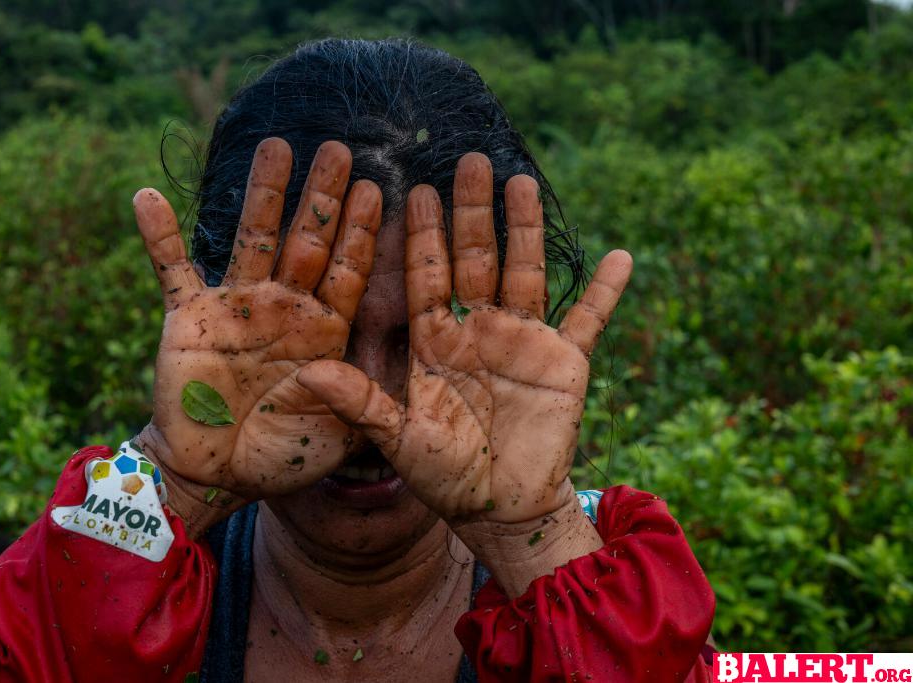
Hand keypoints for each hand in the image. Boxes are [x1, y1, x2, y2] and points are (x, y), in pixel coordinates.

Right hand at [133, 139, 381, 533]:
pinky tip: (145, 196)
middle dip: (323, 197)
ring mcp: (237, 307)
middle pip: (307, 240)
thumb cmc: (281, 455)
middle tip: (338, 148)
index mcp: (323, 330)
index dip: (361, 233)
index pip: (348, 271)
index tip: (377, 189)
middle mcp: (284, 308)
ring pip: (252, 238)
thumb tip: (380, 370)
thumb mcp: (335, 435)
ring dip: (263, 195)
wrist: (216, 474)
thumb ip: (358, 403)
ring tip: (275, 146)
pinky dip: (158, 237)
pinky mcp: (188, 318)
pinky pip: (171, 270)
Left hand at [298, 153, 631, 587]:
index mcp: (436, 341)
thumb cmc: (443, 476)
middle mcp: (477, 329)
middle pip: (475, 257)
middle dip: (471, 211)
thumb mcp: (398, 440)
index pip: (426, 276)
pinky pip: (589, 318)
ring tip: (523, 181)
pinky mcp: (565, 361)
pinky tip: (622, 257)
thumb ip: (360, 403)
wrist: (499, 508)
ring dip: (527, 229)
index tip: (411, 190)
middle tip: (468, 160)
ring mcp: (523, 340)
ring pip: (526, 270)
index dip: (420, 235)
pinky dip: (606, 291)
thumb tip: (307, 374)